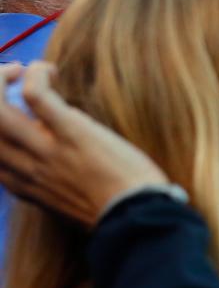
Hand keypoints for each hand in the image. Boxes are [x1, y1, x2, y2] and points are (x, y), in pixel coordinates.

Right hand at [0, 62, 167, 226]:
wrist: (137, 217)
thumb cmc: (114, 207)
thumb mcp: (65, 198)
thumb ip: (49, 174)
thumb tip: (51, 139)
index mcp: (19, 184)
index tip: (10, 105)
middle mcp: (22, 168)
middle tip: (9, 79)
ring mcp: (44, 151)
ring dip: (0, 78)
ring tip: (23, 71)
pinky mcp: (71, 134)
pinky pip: (34, 95)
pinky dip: (34, 74)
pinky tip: (48, 70)